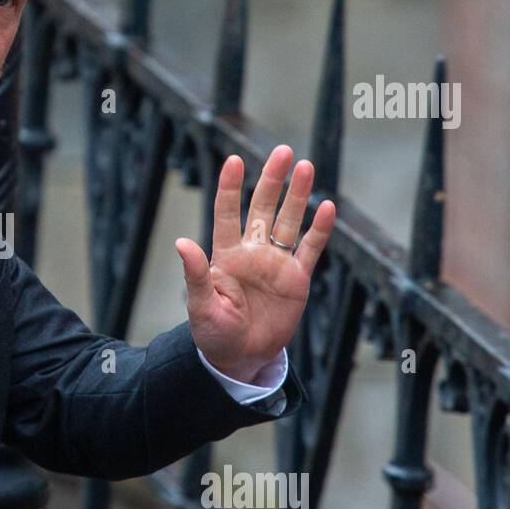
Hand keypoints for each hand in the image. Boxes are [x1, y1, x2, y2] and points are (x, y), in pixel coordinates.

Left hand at [175, 145, 335, 382]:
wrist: (240, 357)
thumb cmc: (214, 332)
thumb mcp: (201, 305)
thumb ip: (195, 274)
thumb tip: (181, 243)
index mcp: (226, 255)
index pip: (227, 213)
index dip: (230, 187)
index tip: (234, 160)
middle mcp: (252, 252)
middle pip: (263, 207)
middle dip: (272, 180)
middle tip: (283, 151)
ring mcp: (276, 263)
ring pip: (289, 221)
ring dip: (297, 195)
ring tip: (305, 166)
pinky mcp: (296, 279)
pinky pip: (310, 249)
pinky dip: (319, 230)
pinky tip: (327, 207)